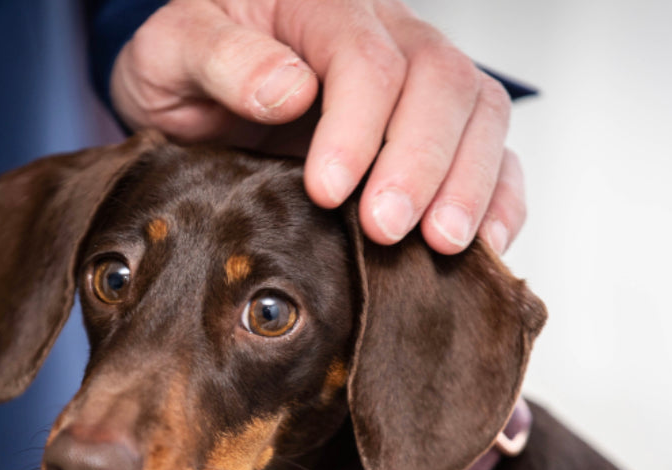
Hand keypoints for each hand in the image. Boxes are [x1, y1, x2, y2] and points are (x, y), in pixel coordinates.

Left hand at [110, 0, 525, 254]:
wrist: (199, 81)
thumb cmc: (188, 63)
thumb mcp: (173, 50)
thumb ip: (219, 59)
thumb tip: (288, 89)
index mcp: (323, 7)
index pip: (366, 58)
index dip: (356, 128)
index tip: (327, 191)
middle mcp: (389, 34)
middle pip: (442, 82)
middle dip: (421, 162)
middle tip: (387, 229)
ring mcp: (421, 80)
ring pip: (481, 113)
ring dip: (468, 184)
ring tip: (442, 244)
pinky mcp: (436, 128)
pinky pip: (491, 150)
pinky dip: (498, 197)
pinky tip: (481, 244)